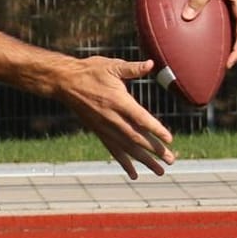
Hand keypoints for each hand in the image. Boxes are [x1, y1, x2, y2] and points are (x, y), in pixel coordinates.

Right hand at [55, 56, 174, 178]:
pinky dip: (124, 163)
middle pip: (136, 138)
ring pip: (127, 147)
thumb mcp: (112, 66)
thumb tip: (150, 64)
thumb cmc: (90, 71)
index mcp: (117, 101)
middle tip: (171, 160)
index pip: (140, 118)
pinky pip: (113, 150)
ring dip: (144, 160)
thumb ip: (132, 68)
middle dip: (154, 150)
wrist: (65, 82)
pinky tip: (134, 174)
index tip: (169, 139)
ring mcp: (104, 127)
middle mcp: (112, 118)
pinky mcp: (99, 131)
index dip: (155, 129)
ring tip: (159, 171)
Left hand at [182, 0, 236, 67]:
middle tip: (219, 64)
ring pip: (229, 24)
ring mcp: (232, 0)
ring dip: (223, 38)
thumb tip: (187, 16)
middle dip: (231, 49)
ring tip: (210, 52)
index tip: (229, 64)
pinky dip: (212, 24)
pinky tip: (198, 29)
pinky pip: (219, 14)